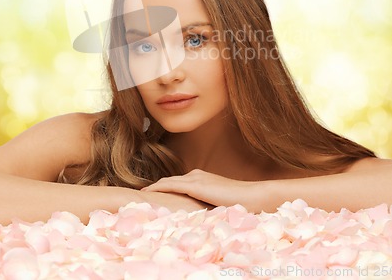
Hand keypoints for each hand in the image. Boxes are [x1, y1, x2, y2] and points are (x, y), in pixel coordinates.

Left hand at [141, 169, 266, 212]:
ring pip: (168, 182)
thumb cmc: (238, 203)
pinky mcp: (195, 185)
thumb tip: (195, 215)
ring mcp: (195, 178)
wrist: (251, 196)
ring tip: (140, 195)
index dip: (163, 188)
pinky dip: (158, 188)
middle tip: (140, 196)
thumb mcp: (217, 203)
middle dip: (155, 188)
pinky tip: (148, 193)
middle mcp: (196, 175)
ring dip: (154, 188)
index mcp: (201, 178)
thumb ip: (205, 204)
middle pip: (169, 181)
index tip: (151, 196)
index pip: (177, 183)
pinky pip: (171, 185)